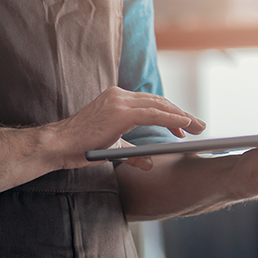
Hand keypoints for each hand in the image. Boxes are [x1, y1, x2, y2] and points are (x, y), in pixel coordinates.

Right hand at [46, 86, 204, 170]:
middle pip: (159, 102)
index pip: (150, 103)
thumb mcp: (112, 147)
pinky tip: (184, 126)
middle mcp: (119, 95)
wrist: (59, 144)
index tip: (185, 126)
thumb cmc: (80, 146)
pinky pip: (153, 114)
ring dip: (181, 116)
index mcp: (116, 99)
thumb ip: (131, 152)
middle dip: (181, 114)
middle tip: (199, 126)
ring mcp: (119, 101)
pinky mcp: (120, 112)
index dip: (170, 114)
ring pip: (159, 105)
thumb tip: (149, 162)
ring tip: (197, 127)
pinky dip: (171, 119)